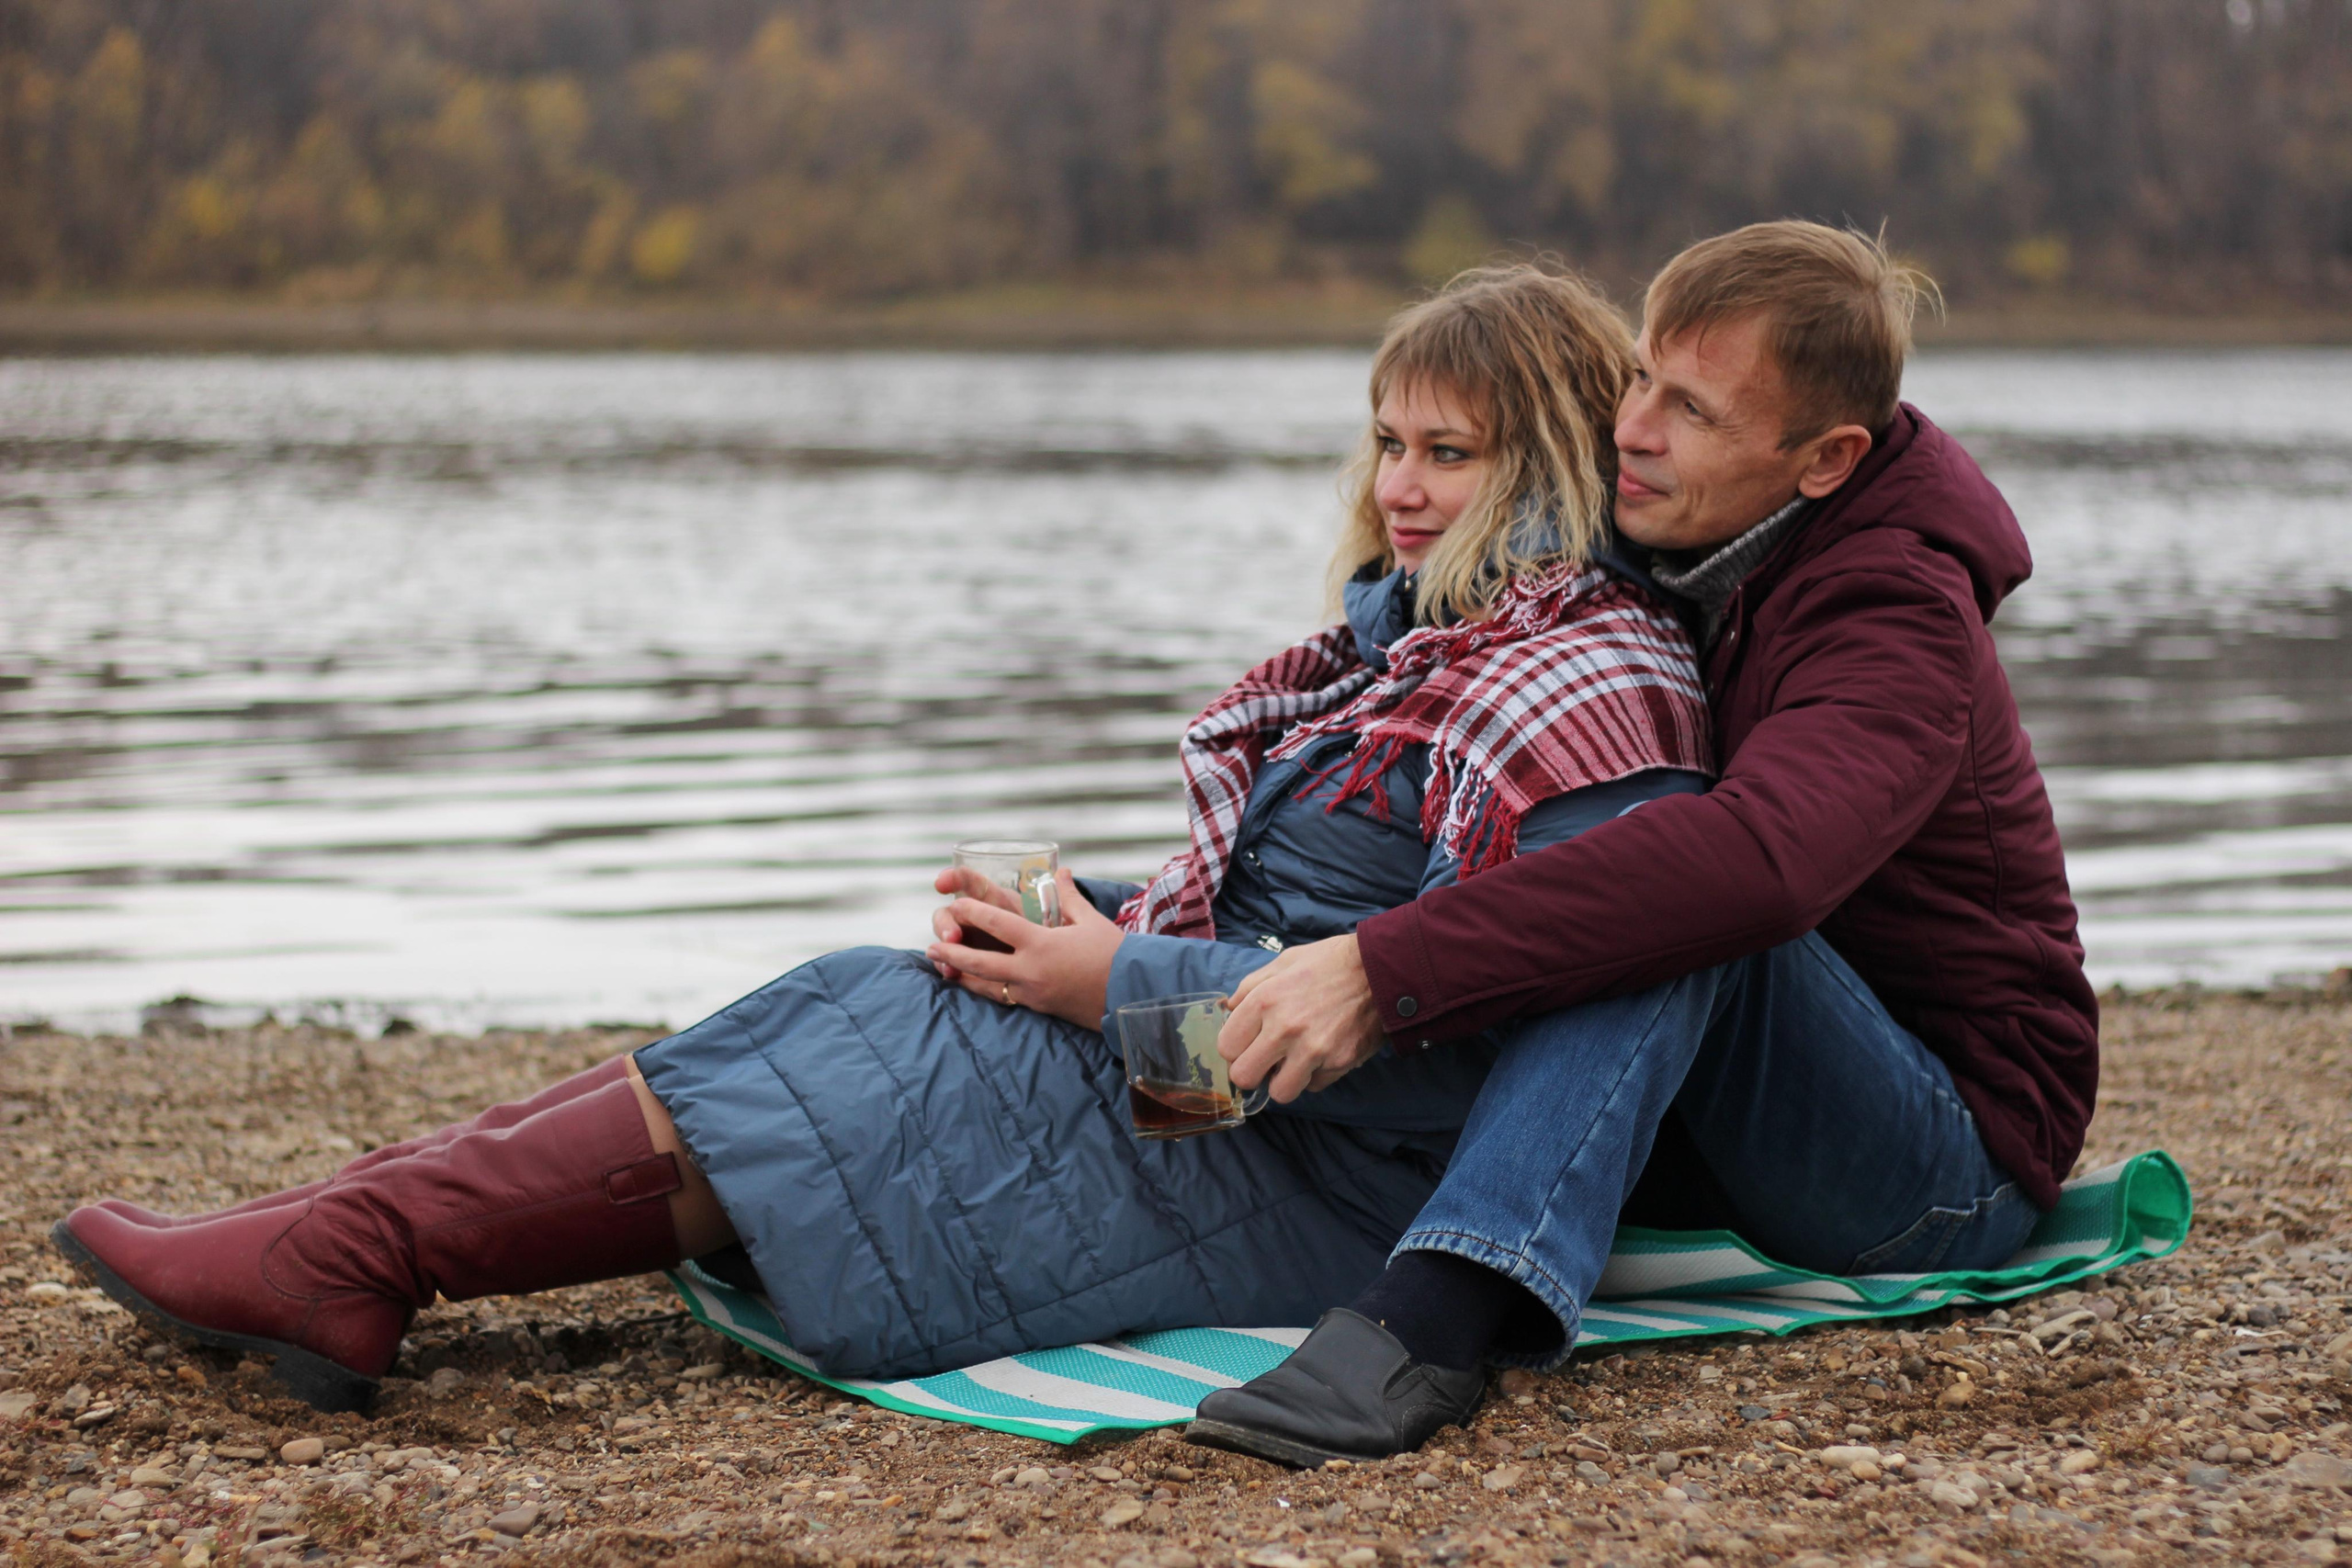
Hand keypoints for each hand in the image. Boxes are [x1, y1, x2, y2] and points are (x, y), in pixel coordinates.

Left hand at [926, 869, 1122, 1029]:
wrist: (1133, 996)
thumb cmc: (1115, 954)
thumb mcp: (1090, 921)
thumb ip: (1068, 897)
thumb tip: (1061, 871)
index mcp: (1042, 943)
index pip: (997, 923)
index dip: (972, 911)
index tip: (955, 903)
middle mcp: (1031, 970)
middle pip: (980, 960)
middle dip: (953, 951)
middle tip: (932, 943)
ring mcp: (1032, 993)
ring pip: (987, 984)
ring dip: (963, 974)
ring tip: (943, 966)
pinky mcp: (1039, 1008)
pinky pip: (1004, 998)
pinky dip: (985, 991)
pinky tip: (974, 986)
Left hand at [1217, 934, 1386, 1102]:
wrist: (1382, 969)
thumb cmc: (1330, 963)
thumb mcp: (1284, 962)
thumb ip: (1250, 987)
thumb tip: (1229, 1011)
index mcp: (1265, 1000)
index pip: (1226, 1047)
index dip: (1235, 1048)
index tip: (1247, 1043)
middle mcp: (1285, 1029)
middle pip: (1244, 1076)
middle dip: (1252, 1070)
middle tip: (1265, 1059)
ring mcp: (1314, 1050)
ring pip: (1280, 1092)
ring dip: (1284, 1080)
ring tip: (1294, 1061)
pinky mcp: (1339, 1063)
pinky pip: (1313, 1085)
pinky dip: (1314, 1075)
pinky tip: (1323, 1054)